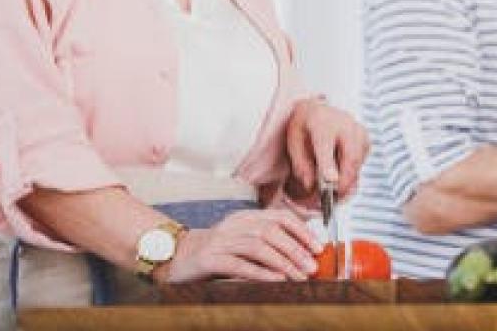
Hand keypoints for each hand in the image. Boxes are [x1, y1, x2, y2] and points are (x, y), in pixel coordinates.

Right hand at [159, 208, 321, 283]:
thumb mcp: (244, 241)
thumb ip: (269, 241)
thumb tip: (304, 251)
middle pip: (271, 231)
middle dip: (295, 249)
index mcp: (246, 217)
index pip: (280, 217)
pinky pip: (239, 264)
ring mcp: (221, 240)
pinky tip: (276, 280)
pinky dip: (260, 272)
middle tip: (312, 266)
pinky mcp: (210, 259)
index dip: (302, 231)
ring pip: (257, 246)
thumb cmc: (217, 252)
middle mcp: (235, 224)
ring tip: (298, 275)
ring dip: (282, 261)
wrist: (178, 257)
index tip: (318, 247)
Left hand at [284, 97, 369, 204]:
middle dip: (343, 180)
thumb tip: (312, 186)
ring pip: (358, 161)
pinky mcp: (365, 138)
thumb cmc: (304, 128)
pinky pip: (362, 162)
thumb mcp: (293, 143)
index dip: (329, 164)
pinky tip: (339, 172)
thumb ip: (301, 165)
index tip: (331, 181)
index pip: (325, 144)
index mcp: (320, 121)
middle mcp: (344, 123)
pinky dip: (352, 173)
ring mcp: (358, 130)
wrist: (317, 110)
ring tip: (334, 191)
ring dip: (348, 180)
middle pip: (350, 155)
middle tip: (333, 196)